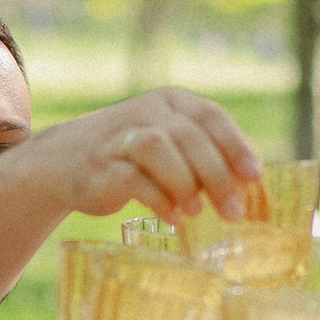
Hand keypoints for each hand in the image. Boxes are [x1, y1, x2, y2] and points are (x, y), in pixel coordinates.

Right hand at [4, 88, 261, 223]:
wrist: (65, 161)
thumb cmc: (132, 158)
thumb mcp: (171, 146)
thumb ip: (205, 159)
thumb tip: (249, 190)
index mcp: (171, 102)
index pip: (211, 116)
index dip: (236, 146)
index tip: (254, 176)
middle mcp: (148, 111)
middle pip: (190, 136)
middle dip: (217, 177)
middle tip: (233, 212)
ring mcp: (122, 135)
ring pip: (159, 147)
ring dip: (184, 183)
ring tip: (195, 211)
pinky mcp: (102, 164)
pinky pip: (134, 178)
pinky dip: (157, 199)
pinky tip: (170, 216)